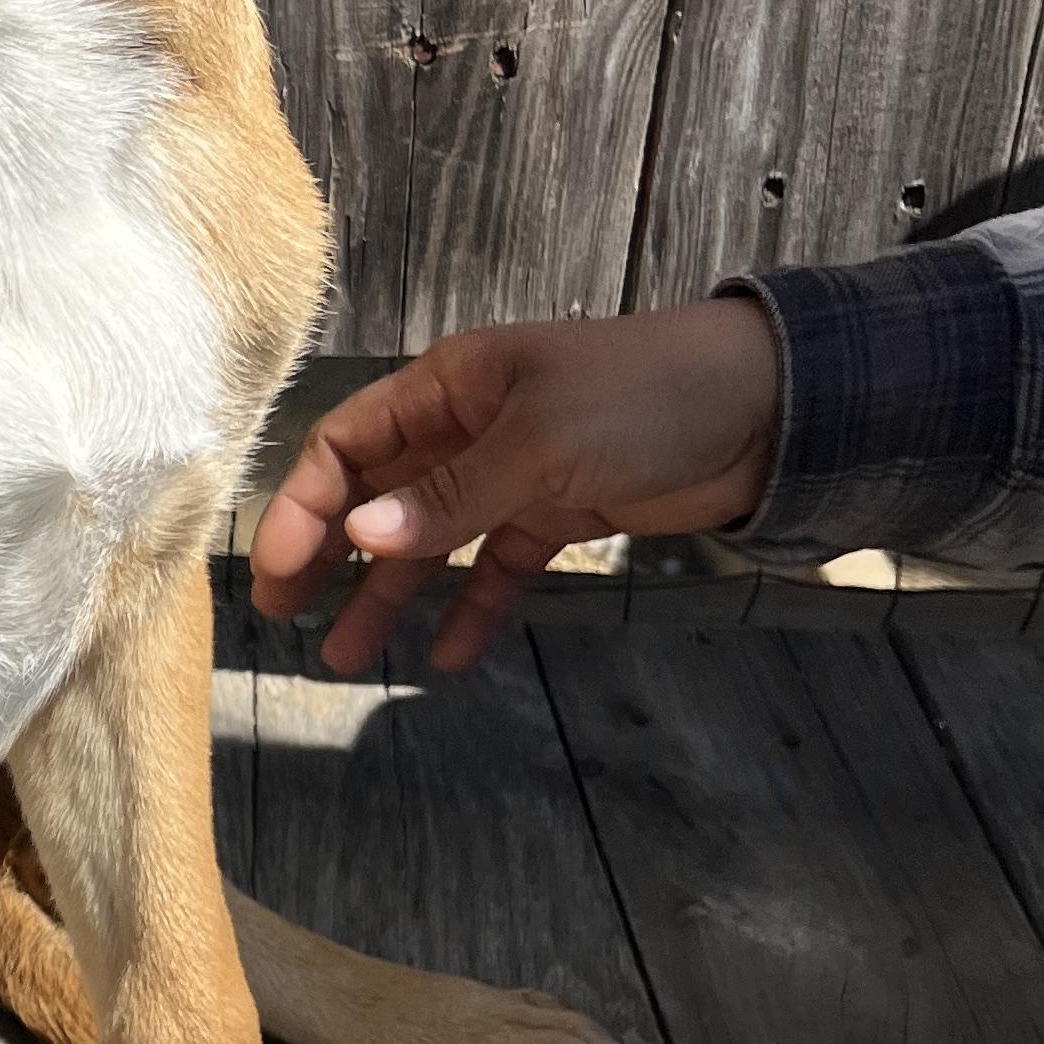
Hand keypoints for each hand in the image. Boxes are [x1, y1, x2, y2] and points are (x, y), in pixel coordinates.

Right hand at [248, 300, 783, 674]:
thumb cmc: (644, 397)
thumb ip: (448, 498)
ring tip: (349, 657)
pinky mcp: (558, 512)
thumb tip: (358, 540)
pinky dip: (473, 607)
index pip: (347, 445)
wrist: (768, 407)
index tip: (275, 570)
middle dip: (328, 556)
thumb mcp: (538, 443)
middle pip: (377, 497)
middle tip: (286, 617)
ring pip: (430, 542)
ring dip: (390, 595)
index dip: (304, 505)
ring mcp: (512, 473)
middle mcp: (467, 428)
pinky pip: (497, 566)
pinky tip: (448, 656)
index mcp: (448, 386)